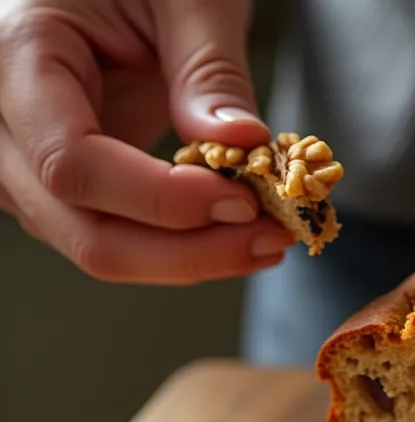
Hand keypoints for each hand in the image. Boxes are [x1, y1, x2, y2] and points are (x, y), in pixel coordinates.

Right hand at [0, 0, 293, 282]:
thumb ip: (208, 68)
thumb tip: (242, 142)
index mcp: (16, 54)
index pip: (73, 165)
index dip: (162, 201)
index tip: (242, 201)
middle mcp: (5, 122)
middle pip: (86, 231)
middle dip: (189, 252)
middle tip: (272, 239)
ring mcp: (29, 163)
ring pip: (101, 246)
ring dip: (190, 258)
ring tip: (267, 238)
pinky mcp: (67, 185)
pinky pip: (117, 236)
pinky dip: (181, 246)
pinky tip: (236, 233)